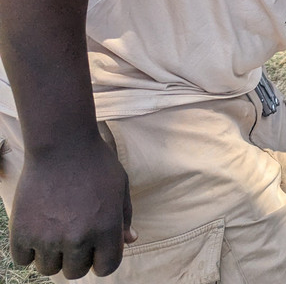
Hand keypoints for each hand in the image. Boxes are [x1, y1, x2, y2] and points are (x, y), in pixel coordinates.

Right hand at [10, 135, 134, 278]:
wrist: (62, 144)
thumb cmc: (96, 163)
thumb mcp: (120, 187)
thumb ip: (125, 217)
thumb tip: (130, 240)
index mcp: (107, 229)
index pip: (106, 268)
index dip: (102, 260)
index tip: (96, 250)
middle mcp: (79, 239)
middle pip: (76, 272)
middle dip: (77, 258)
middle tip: (73, 237)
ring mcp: (49, 238)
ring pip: (49, 269)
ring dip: (52, 256)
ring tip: (54, 232)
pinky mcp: (23, 233)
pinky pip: (23, 260)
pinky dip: (28, 250)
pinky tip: (36, 231)